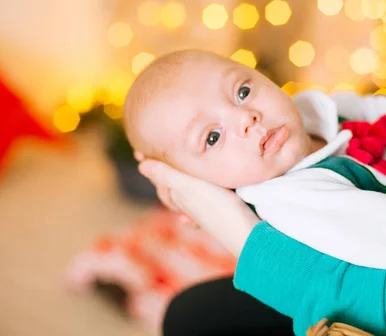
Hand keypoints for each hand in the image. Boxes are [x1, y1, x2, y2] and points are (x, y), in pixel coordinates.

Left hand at [138, 159, 259, 256]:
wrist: (247, 234)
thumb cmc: (219, 208)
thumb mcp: (190, 187)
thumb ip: (167, 175)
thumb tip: (141, 166)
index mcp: (178, 194)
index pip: (159, 178)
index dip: (150, 164)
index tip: (138, 152)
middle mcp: (188, 204)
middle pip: (170, 189)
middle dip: (162, 177)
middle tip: (153, 161)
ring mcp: (203, 212)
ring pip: (184, 199)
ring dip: (176, 190)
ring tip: (171, 182)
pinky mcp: (218, 216)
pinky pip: (199, 210)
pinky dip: (190, 209)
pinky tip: (187, 216)